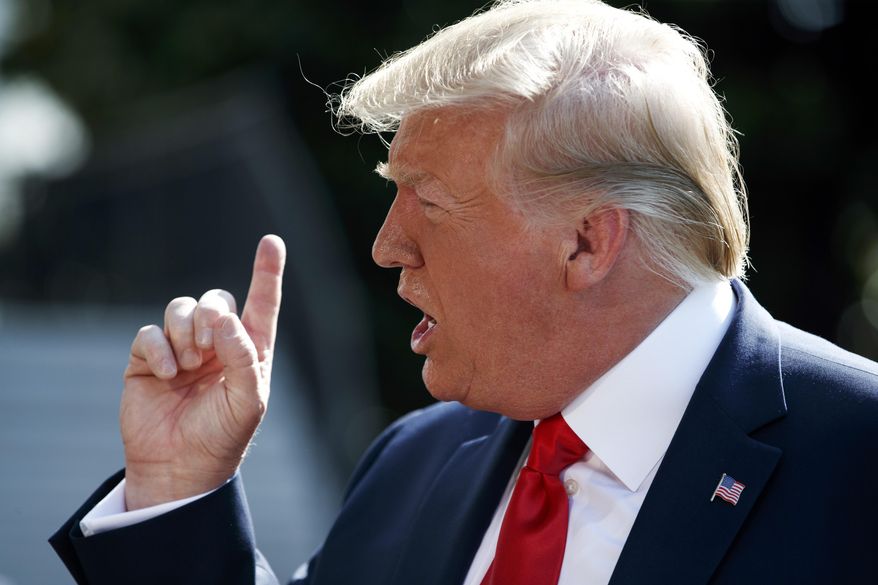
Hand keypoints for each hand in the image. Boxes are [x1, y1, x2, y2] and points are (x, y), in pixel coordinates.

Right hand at [120, 235, 285, 509]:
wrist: (179, 468)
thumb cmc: (222, 436)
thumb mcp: (247, 400)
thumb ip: (242, 355)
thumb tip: (221, 316)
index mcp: (249, 351)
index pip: (261, 304)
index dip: (267, 272)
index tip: (272, 241)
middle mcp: (217, 344)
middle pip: (215, 299)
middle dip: (210, 317)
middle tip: (207, 352)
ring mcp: (181, 349)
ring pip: (180, 307)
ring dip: (185, 330)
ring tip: (188, 365)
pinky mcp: (147, 359)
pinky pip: (150, 332)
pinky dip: (158, 348)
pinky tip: (166, 373)